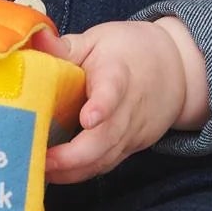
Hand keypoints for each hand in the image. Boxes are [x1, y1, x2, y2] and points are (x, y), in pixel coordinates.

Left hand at [31, 18, 207, 183]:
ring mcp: (131, 132)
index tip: (88, 118)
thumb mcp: (97, 40)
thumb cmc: (127, 52)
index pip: (113, 91)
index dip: (101, 105)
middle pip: (106, 138)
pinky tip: (54, 175)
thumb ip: (65, 46)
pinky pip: (105, 165)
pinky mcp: (130, 148)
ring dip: (72, 170)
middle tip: (42, 159)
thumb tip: (35, 35)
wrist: (175, 69)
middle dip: (74, 155)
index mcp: (117, 75)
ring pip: (105, 159)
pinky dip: (80, 173)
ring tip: (38, 171)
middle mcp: (128, 109)